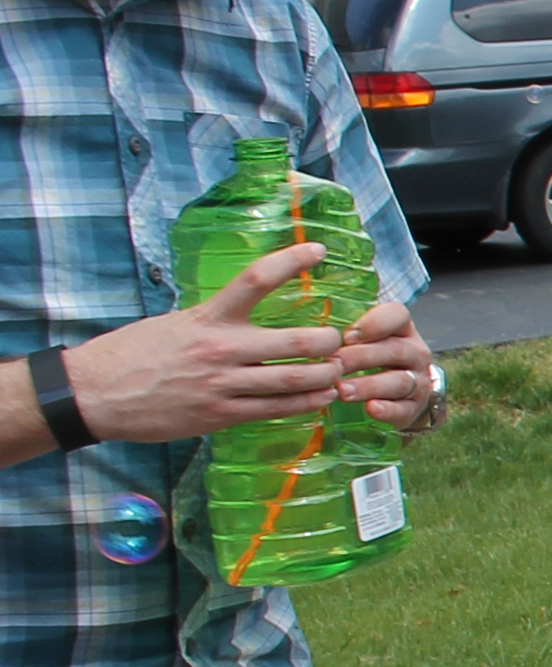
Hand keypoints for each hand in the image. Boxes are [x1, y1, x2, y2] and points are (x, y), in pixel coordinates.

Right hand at [57, 242, 353, 441]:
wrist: (95, 393)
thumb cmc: (133, 353)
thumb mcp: (175, 323)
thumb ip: (215, 320)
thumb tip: (245, 312)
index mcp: (208, 317)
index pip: (256, 279)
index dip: (292, 261)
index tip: (318, 250)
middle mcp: (221, 349)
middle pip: (295, 341)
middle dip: (328, 342)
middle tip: (341, 340)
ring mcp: (223, 385)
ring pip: (294, 380)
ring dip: (325, 376)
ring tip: (338, 372)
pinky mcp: (221, 415)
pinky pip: (276, 409)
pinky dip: (305, 403)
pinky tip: (320, 398)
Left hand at [345, 298, 441, 431]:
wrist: (402, 394)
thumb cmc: (373, 359)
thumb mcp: (366, 340)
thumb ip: (345, 334)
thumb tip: (308, 334)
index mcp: (402, 330)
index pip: (398, 315)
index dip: (376, 323)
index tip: (348, 336)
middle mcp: (415, 353)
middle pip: (395, 350)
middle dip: (361, 357)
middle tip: (334, 364)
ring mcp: (418, 382)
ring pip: (399, 381)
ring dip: (369, 385)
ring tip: (342, 391)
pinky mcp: (414, 408)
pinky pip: (404, 409)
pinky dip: (388, 410)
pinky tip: (371, 409)